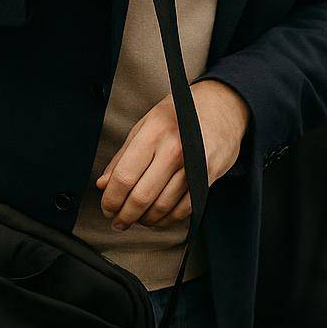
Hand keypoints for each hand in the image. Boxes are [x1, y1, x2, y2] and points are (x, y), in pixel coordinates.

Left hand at [95, 80, 250, 228]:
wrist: (223, 106)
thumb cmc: (180, 114)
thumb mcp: (146, 125)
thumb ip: (123, 156)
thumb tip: (103, 185)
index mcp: (154, 133)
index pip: (124, 176)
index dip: (111, 199)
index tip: (107, 207)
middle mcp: (174, 150)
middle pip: (141, 196)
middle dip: (125, 215)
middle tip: (118, 221)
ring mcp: (194, 165)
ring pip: (162, 206)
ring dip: (145, 219)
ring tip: (137, 219)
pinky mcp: (208, 177)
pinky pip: (184, 209)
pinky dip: (167, 219)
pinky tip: (158, 217)